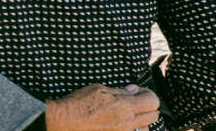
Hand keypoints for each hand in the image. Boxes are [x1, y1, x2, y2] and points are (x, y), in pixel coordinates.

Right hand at [44, 84, 160, 130]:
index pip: (153, 101)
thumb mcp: (99, 89)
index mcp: (124, 107)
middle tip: (135, 101)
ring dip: (142, 121)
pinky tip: (122, 124)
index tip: (139, 92)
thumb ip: (120, 91)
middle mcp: (126, 124)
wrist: (62, 123)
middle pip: (153, 116)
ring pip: (146, 129)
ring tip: (129, 115)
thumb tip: (133, 90)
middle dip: (147, 106)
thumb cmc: (78, 104)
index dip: (148, 94)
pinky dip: (132, 129)